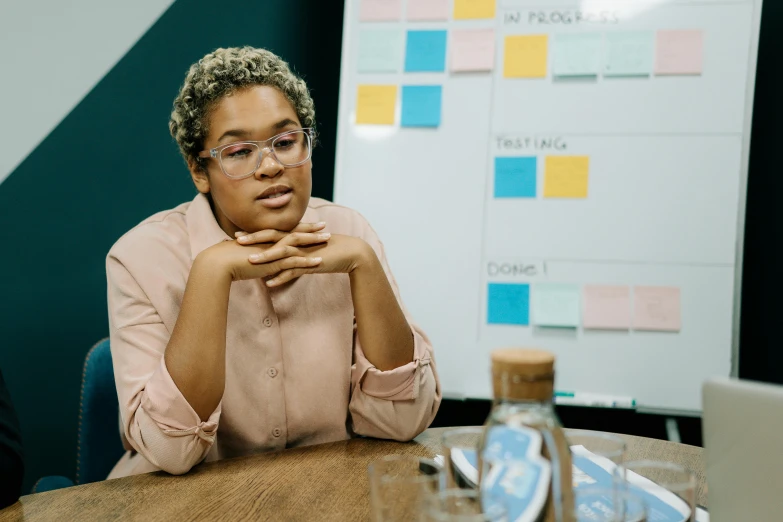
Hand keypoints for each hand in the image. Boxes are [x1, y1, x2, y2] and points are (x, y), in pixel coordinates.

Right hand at [198, 222, 330, 281]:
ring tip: (328, 240)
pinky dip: (307, 261)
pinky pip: (294, 261)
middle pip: (294, 233)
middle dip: (311, 230)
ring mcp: (272, 251)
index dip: (296, 228)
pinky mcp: (272, 262)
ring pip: (298, 244)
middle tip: (325, 226)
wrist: (218, 263)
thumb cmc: (224, 260)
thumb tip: (250, 258)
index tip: (307, 225)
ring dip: (314, 242)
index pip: (283, 231)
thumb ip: (248, 255)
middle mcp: (269, 242)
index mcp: (263, 239)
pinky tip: (319, 261)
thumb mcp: (240, 255)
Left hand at [246, 234, 374, 286]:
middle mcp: (299, 241)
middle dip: (254, 239)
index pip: (272, 232)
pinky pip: (294, 270)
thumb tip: (280, 260)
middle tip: (236, 240)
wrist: (351, 253)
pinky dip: (281, 277)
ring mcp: (305, 251)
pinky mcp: (312, 263)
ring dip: (265, 257)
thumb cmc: (329, 251)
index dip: (255, 233)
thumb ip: (294, 252)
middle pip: (273, 237)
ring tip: (249, 261)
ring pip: (282, 252)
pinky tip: (269, 284)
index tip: (238, 235)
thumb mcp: (308, 250)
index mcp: (296, 236)